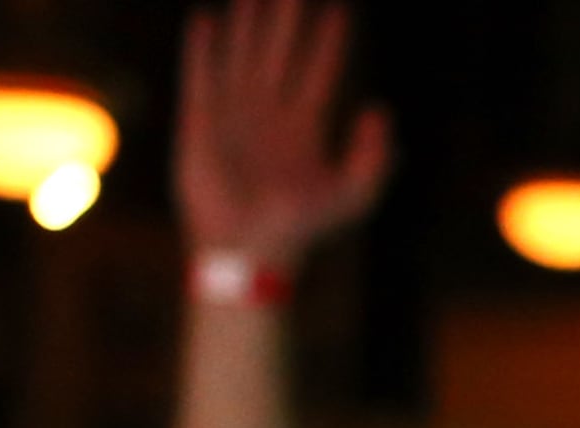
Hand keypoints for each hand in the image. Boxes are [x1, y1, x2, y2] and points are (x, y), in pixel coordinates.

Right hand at [177, 0, 394, 268]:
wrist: (246, 251)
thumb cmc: (299, 229)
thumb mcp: (351, 198)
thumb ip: (374, 158)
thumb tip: (381, 109)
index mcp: (305, 126)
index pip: (320, 70)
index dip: (330, 40)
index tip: (342, 9)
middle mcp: (269, 112)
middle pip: (280, 51)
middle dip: (287, 15)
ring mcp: (233, 114)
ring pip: (241, 54)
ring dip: (246, 23)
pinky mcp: (199, 122)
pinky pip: (200, 76)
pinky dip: (201, 49)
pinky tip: (206, 19)